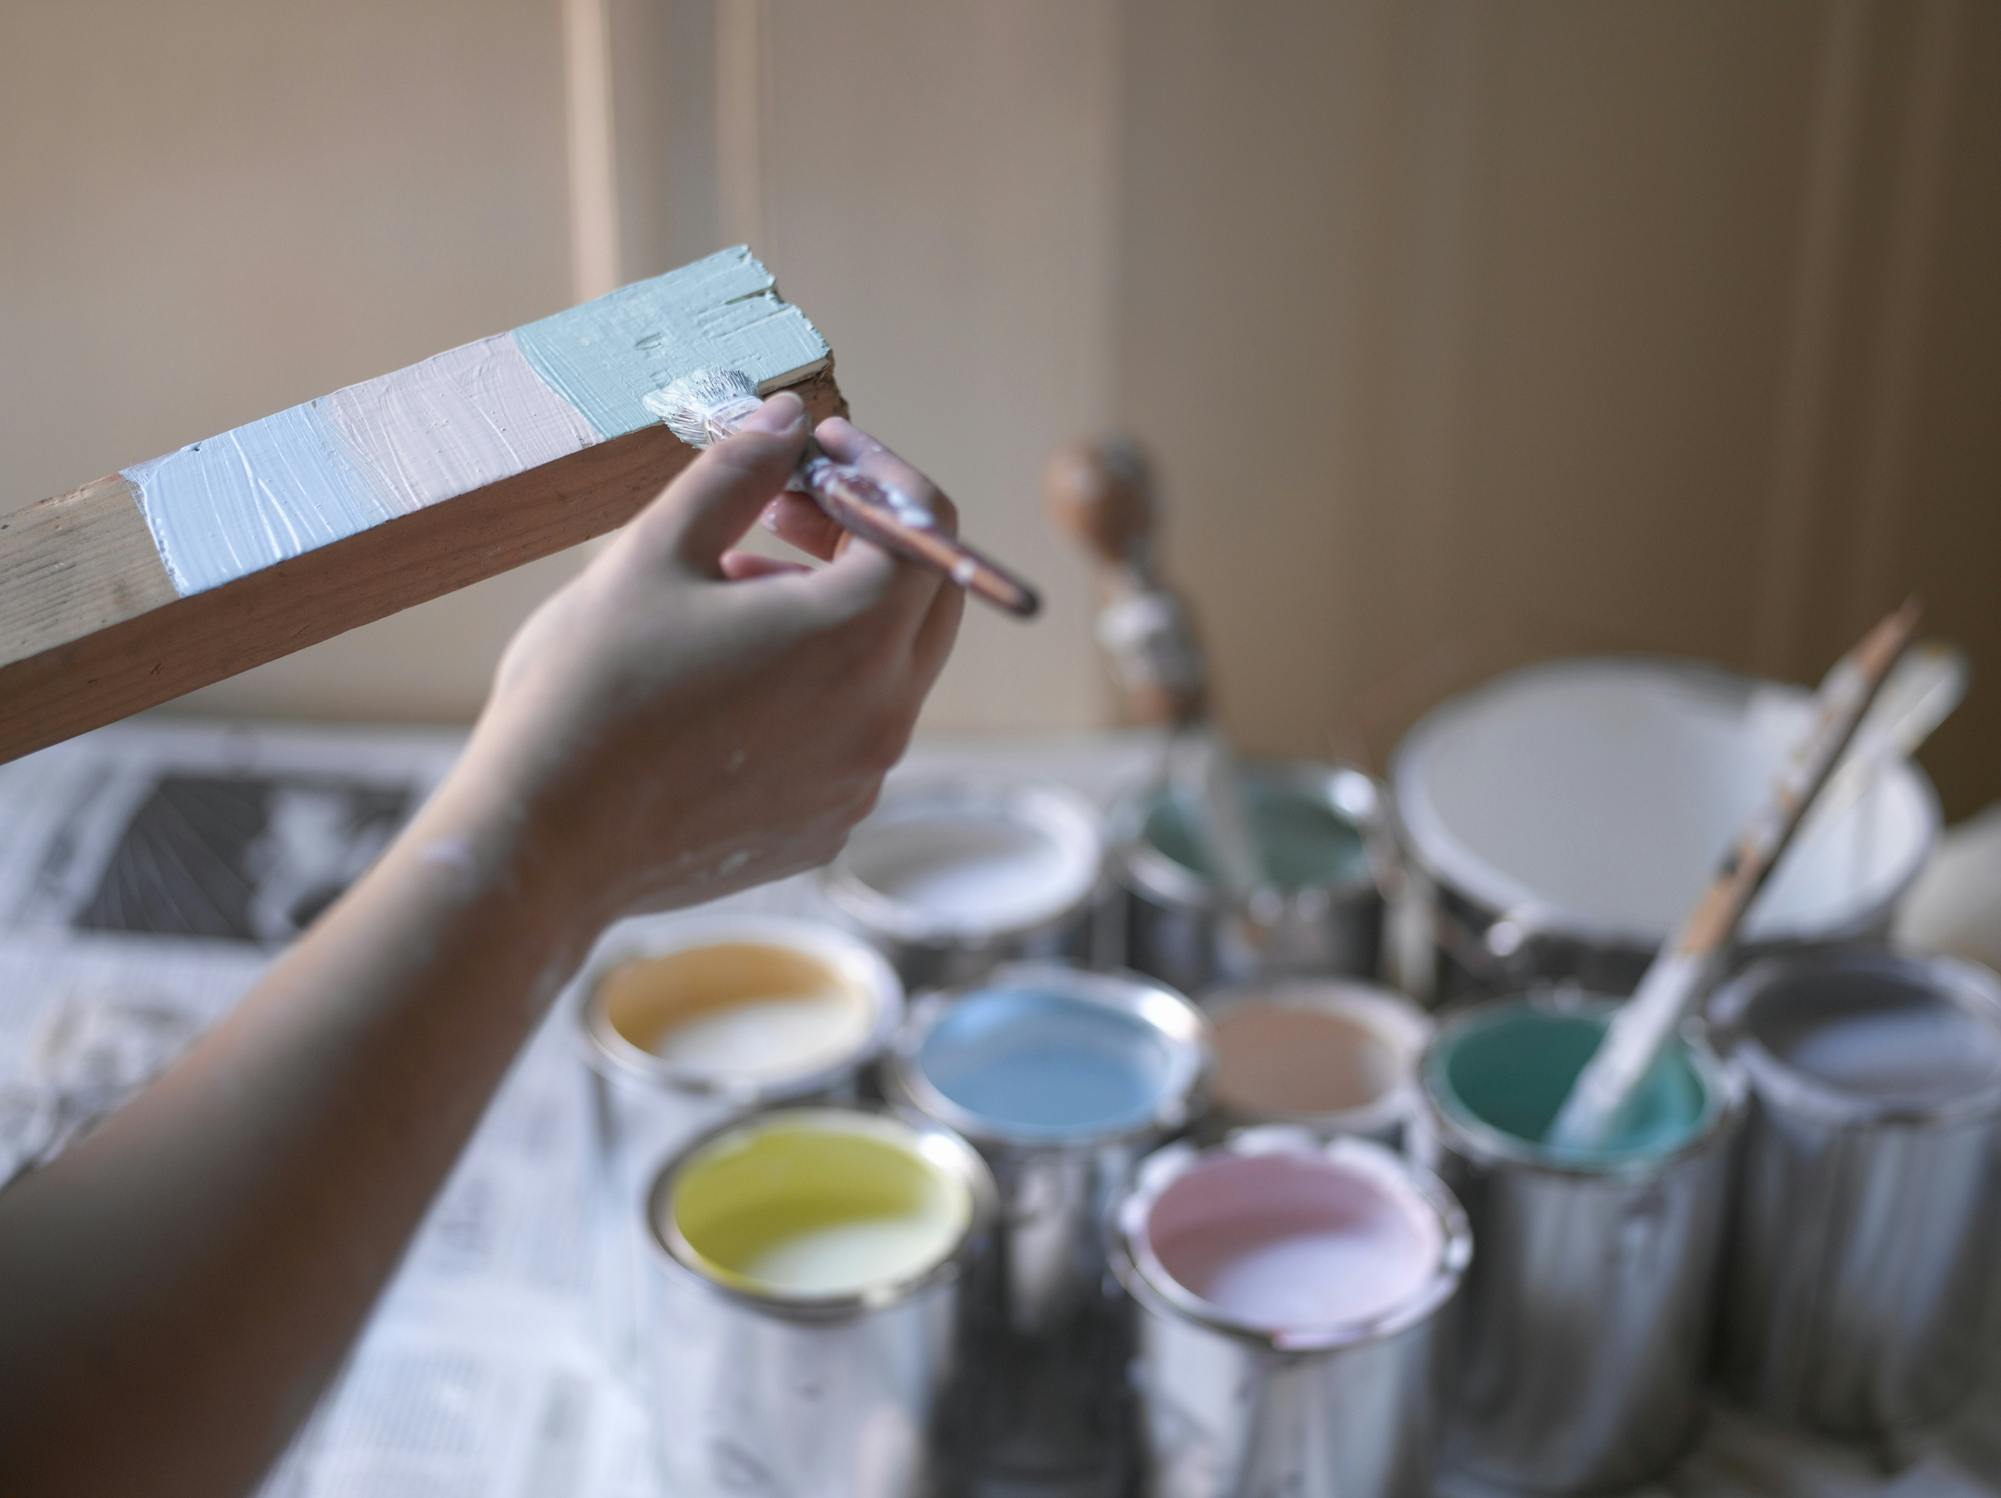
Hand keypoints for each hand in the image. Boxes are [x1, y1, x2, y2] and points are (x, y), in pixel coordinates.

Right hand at [441, 393, 962, 932]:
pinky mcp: (826, 824)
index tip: (819, 447)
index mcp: (854, 639)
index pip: (926, 527)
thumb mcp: (656, 552)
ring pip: (885, 665)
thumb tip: (789, 418)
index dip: (879, 469)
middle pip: (926, 597)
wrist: (539, 843)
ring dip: (833, 607)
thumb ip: (739, 472)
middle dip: (867, 533)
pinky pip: (851, 730)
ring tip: (732, 584)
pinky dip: (816, 682)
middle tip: (784, 503)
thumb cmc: (588, 691)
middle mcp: (882, 718)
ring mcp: (859, 782)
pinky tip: (728, 673)